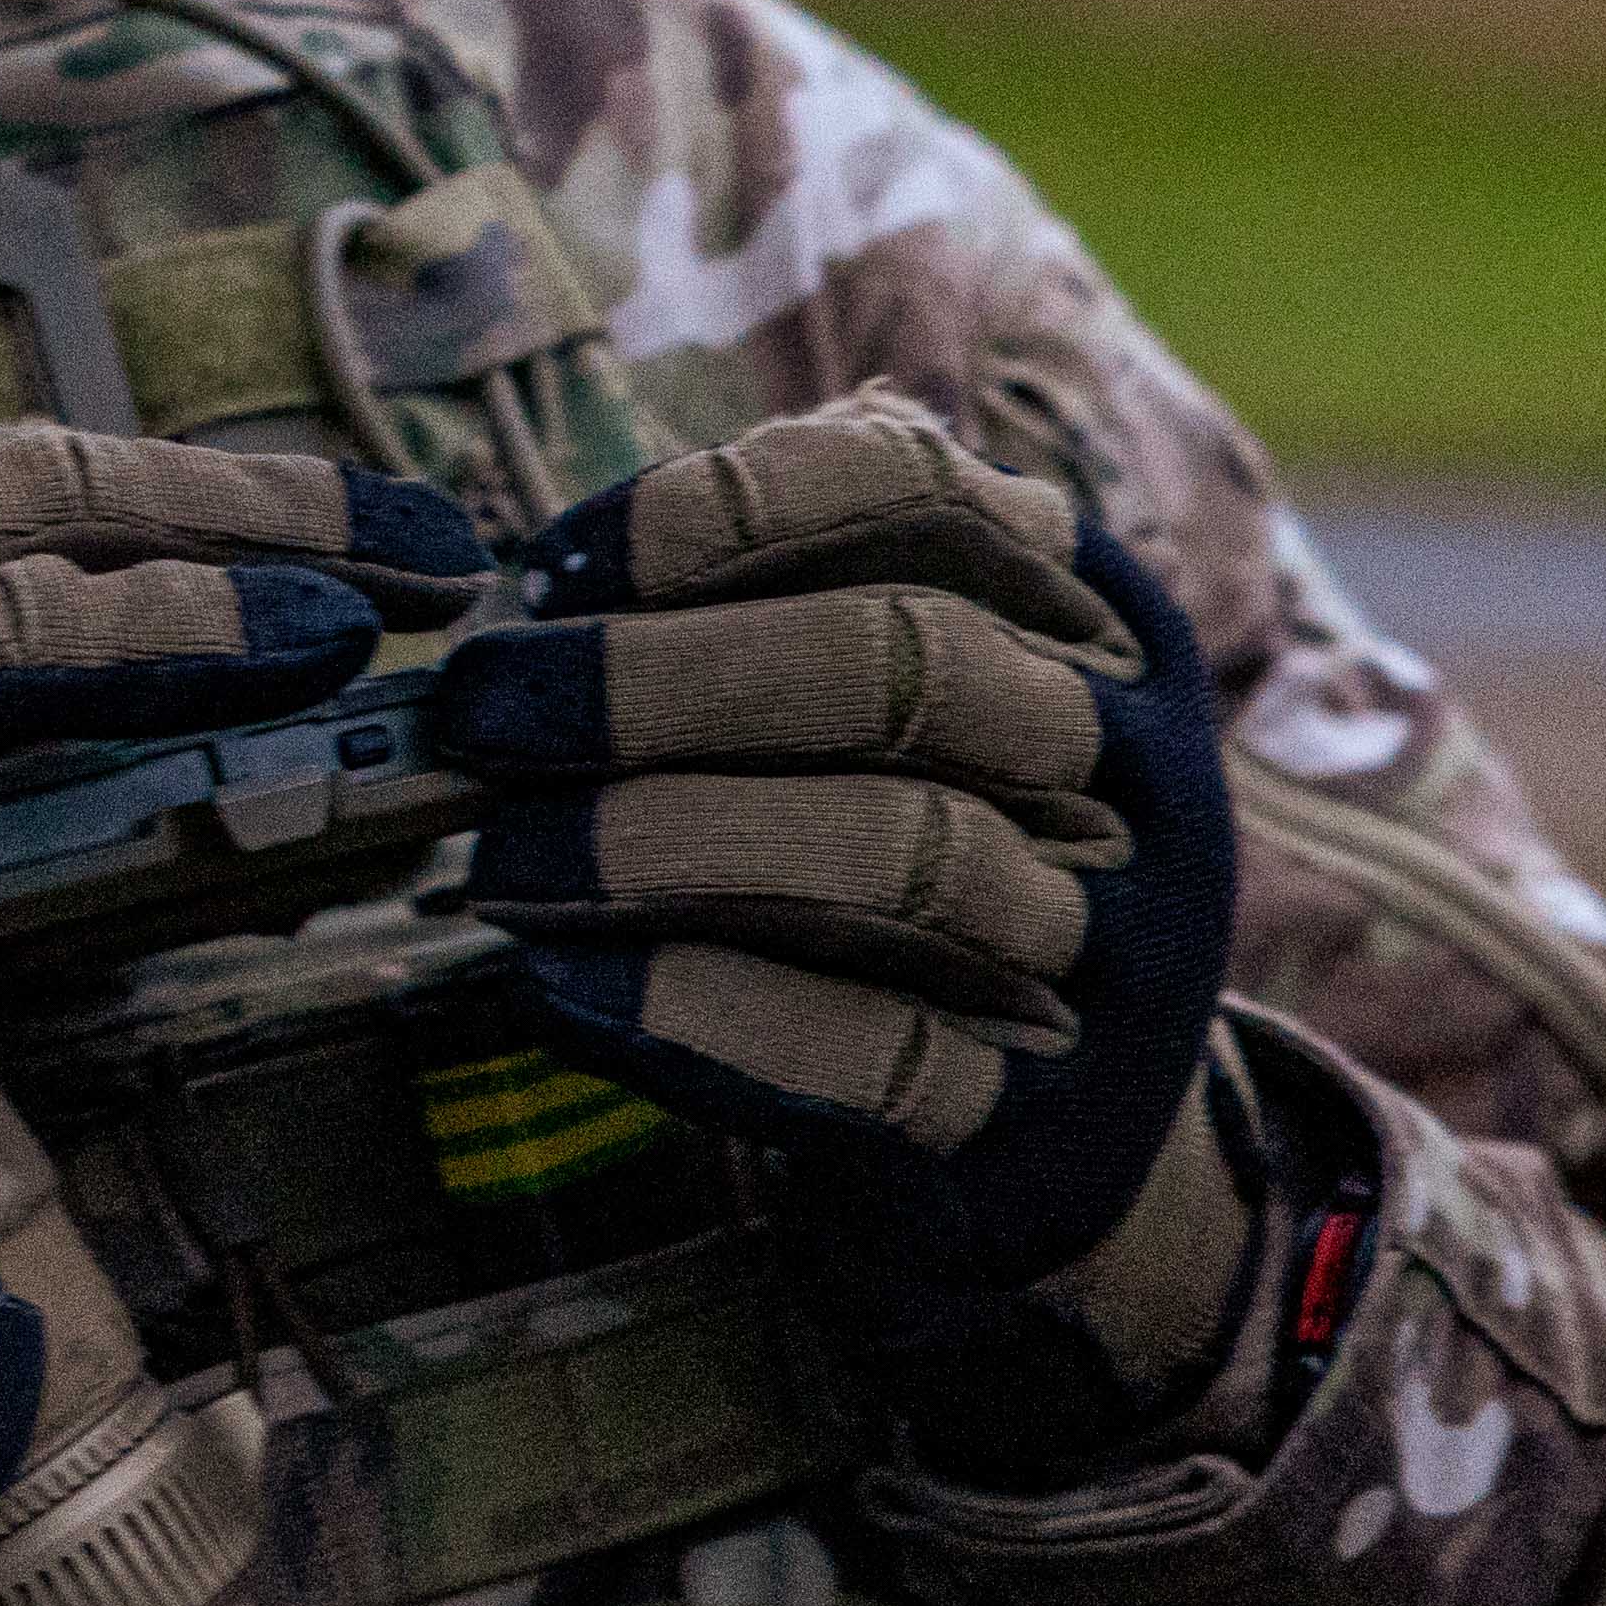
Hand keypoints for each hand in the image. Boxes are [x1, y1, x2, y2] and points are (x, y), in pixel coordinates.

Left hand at [425, 402, 1251, 1453]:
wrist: (1047, 1110)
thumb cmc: (897, 844)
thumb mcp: (882, 695)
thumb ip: (759, 598)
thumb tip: (549, 574)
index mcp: (1079, 610)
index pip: (922, 487)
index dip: (724, 508)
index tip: (556, 564)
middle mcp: (1127, 759)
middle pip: (905, 662)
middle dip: (656, 680)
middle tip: (478, 713)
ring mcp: (1114, 942)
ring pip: (901, 854)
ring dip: (656, 846)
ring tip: (496, 861)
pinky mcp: (1050, 1117)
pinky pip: (872, 1051)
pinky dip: (694, 1009)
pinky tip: (557, 984)